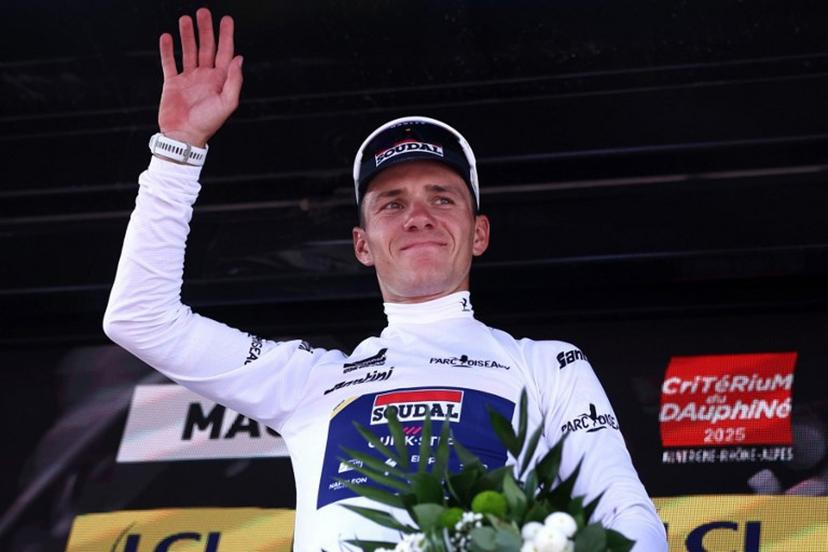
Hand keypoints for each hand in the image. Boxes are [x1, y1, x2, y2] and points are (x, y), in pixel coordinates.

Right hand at [157, 7, 242, 146]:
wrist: (184, 137)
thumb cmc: (207, 123)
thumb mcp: (227, 103)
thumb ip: (234, 80)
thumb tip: (239, 58)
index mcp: (220, 81)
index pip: (225, 53)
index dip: (226, 36)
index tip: (227, 20)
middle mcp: (205, 77)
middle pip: (206, 48)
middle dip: (206, 30)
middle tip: (204, 12)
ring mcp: (188, 79)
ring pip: (188, 51)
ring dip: (187, 35)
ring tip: (185, 19)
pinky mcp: (172, 83)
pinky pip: (169, 63)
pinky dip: (167, 50)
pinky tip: (167, 37)